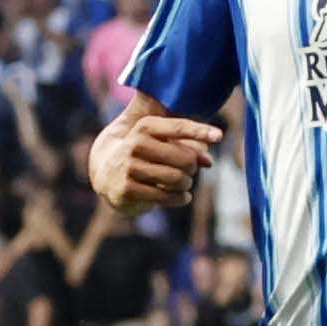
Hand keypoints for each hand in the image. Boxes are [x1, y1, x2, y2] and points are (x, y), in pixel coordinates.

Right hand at [88, 109, 217, 211]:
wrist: (106, 174)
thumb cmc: (145, 155)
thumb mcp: (164, 145)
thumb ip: (189, 149)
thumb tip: (208, 161)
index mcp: (145, 127)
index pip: (178, 128)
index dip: (201, 132)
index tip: (220, 136)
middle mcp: (134, 144)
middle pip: (185, 158)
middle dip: (193, 168)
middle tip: (190, 171)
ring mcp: (128, 167)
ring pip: (178, 179)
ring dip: (187, 184)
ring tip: (184, 183)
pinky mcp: (126, 189)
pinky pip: (167, 196)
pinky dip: (181, 198)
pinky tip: (182, 196)